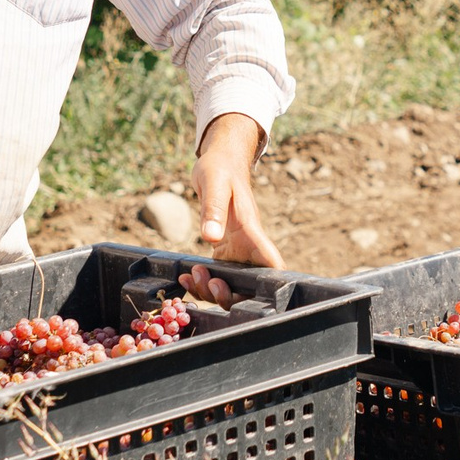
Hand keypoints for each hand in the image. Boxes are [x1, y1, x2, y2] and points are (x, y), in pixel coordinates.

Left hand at [185, 112, 281, 297]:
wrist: (220, 160)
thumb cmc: (219, 168)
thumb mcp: (213, 184)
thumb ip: (212, 210)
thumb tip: (210, 237)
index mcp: (252, 230)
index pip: (271, 263)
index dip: (273, 285)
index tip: (263, 299)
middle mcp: (248, 245)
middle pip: (250, 285)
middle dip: (229, 295)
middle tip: (207, 281)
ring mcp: (237, 249)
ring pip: (232, 284)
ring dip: (211, 290)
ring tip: (191, 275)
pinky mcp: (225, 249)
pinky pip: (218, 275)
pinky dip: (203, 282)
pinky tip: (186, 276)